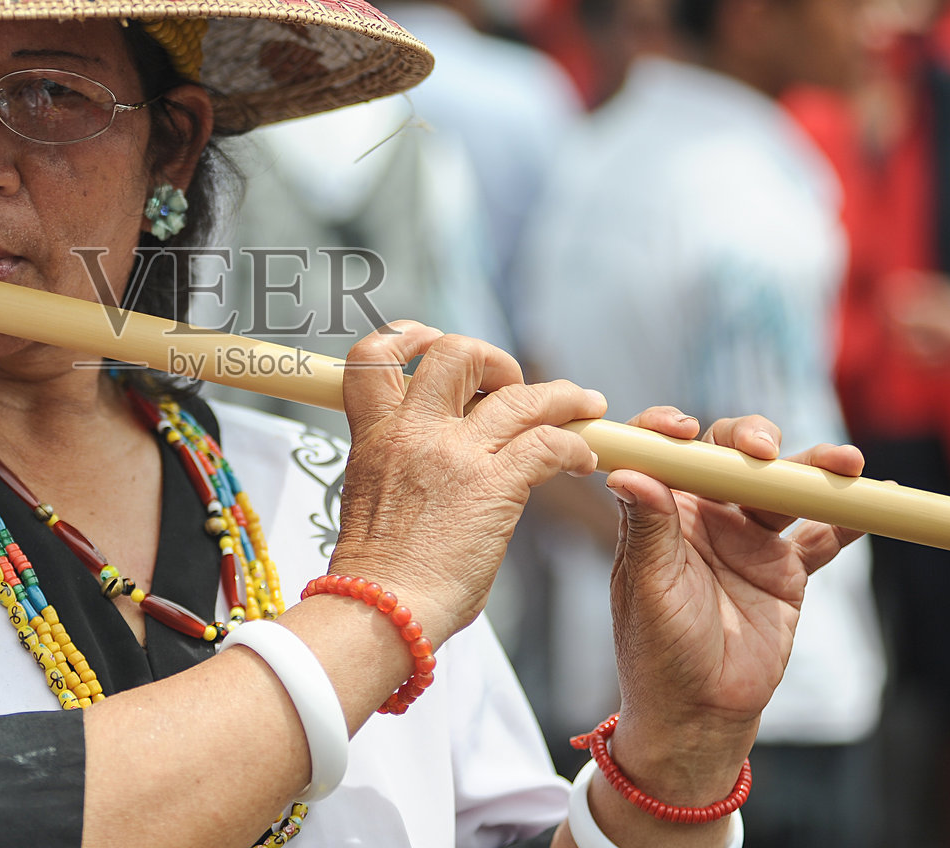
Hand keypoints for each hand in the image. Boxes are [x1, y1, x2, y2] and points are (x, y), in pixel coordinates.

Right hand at [329, 322, 606, 643]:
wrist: (380, 611)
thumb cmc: (377, 572)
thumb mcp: (366, 494)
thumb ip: (396, 461)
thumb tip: (426, 460)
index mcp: (375, 434)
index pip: (375, 356)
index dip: (407, 338)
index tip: (431, 344)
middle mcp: (413, 432)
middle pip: (455, 352)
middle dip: (493, 358)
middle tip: (512, 384)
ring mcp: (456, 455)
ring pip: (521, 394)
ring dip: (561, 395)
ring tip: (583, 405)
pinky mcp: (495, 486)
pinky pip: (549, 442)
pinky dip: (575, 445)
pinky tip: (582, 461)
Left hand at [601, 409, 863, 801]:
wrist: (701, 711)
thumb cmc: (658, 649)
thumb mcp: (648, 585)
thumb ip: (647, 526)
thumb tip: (627, 470)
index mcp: (661, 509)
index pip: (666, 452)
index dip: (671, 428)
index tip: (683, 428)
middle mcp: (705, 513)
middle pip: (732, 455)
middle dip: (752, 439)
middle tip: (764, 449)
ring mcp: (749, 538)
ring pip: (783, 487)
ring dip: (814, 469)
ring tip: (845, 463)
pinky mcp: (787, 569)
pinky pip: (824, 536)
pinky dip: (851, 518)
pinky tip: (877, 497)